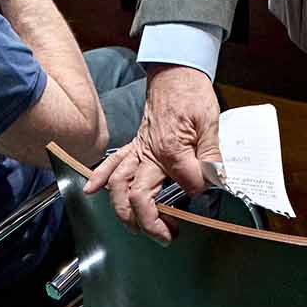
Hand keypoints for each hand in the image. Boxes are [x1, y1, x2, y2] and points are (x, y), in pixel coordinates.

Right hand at [86, 64, 220, 243]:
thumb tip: (214, 181)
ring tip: (137, 229)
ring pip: (120, 186)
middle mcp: (149, 152)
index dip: (201, 193)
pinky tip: (92, 191)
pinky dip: (99, 177)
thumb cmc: (192, 93)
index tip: (211, 195)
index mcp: (172, 148)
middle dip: (151, 221)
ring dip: (124, 211)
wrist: (176, 71)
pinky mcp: (134, 145)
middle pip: (140, 195)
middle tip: (167, 236)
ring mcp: (138, 149)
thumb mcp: (210, 121)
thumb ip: (211, 154)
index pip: (187, 184)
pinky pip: (112, 162)